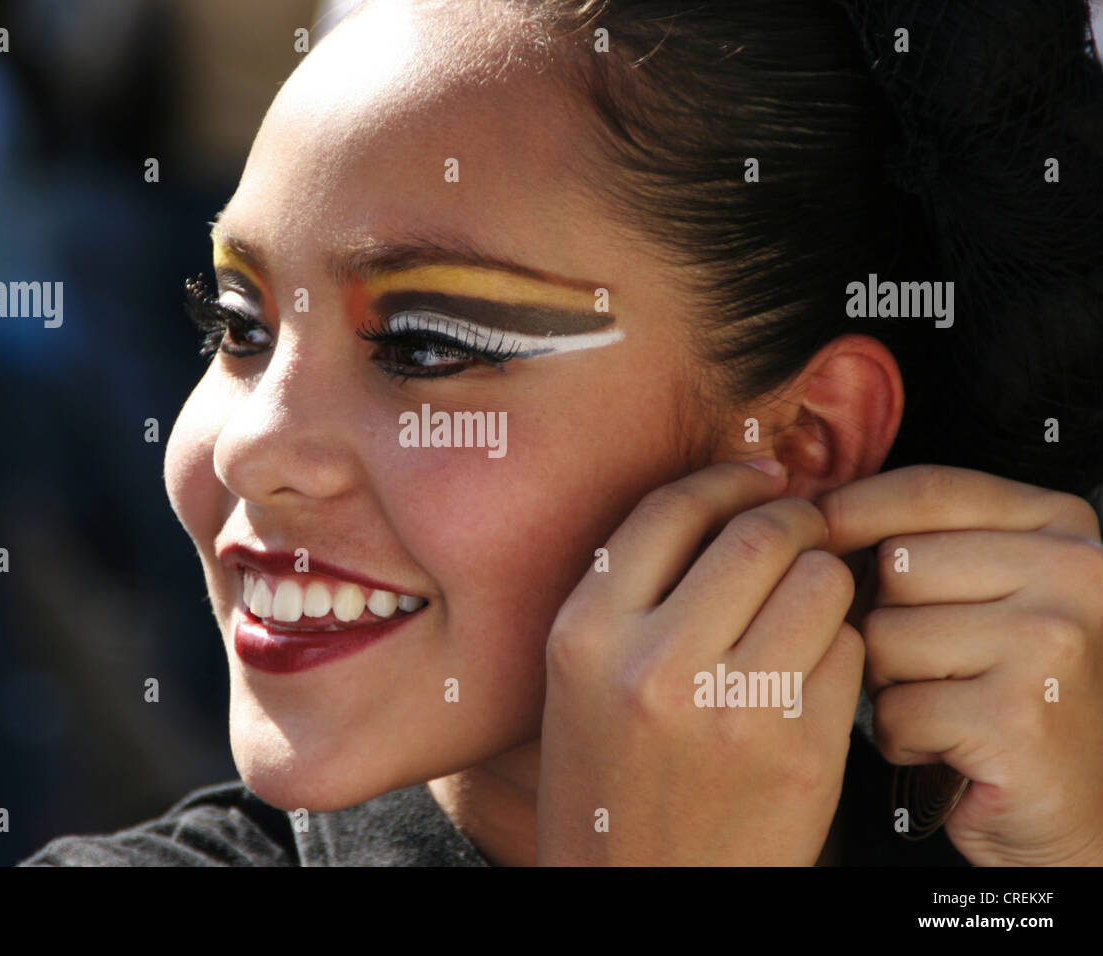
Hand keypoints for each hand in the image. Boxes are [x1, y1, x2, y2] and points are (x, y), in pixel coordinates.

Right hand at [536, 460, 864, 864]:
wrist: (640, 896)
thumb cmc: (609, 784)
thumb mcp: (578, 681)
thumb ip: (628, 596)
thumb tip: (722, 505)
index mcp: (584, 635)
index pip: (670, 511)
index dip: (727, 480)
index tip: (760, 476)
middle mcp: (652, 664)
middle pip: (757, 535)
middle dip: (793, 520)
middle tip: (802, 531)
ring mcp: (731, 710)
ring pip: (818, 583)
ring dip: (825, 580)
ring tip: (809, 605)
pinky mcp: (801, 752)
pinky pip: (850, 652)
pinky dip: (845, 646)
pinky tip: (817, 668)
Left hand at [818, 464, 1102, 865]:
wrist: (1074, 807)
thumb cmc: (1008, 693)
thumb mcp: (985, 592)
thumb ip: (924, 540)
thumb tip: (809, 510)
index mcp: (1063, 527)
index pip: (929, 490)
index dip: (853, 508)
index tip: (809, 529)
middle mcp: (1073, 574)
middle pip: (894, 566)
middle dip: (881, 620)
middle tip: (928, 665)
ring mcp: (1051, 644)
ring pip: (883, 637)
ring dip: (889, 684)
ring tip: (943, 706)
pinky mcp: (1017, 717)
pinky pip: (895, 708)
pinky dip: (902, 738)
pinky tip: (945, 747)